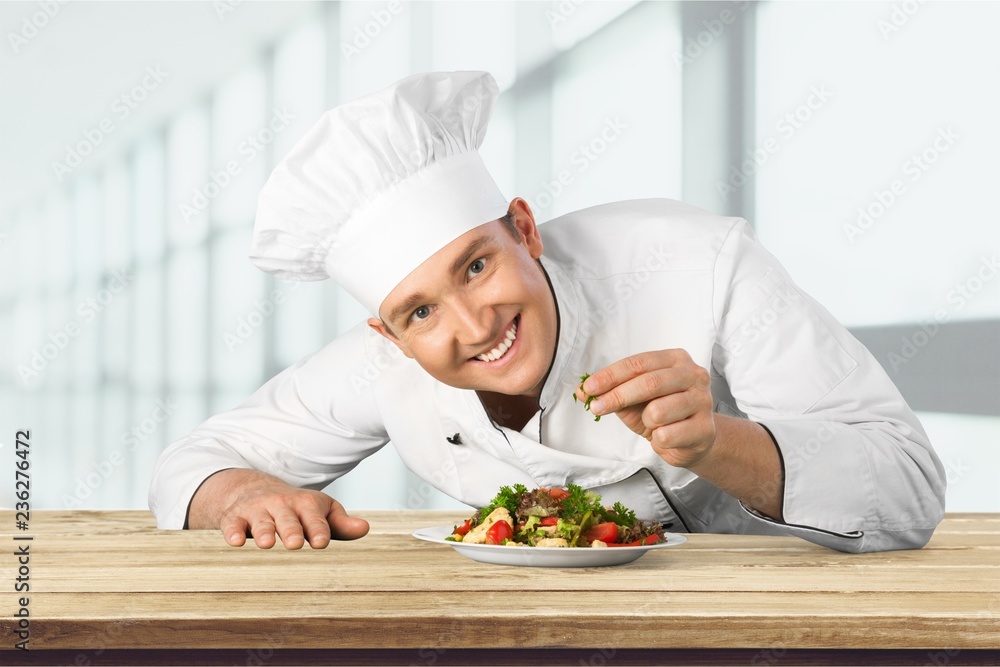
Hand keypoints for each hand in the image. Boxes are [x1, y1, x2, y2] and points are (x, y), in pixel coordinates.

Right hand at [188, 469, 368, 548]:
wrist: (253, 490)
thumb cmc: (296, 509)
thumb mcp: (320, 511)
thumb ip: (340, 523)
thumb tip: (365, 528)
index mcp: (306, 504)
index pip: (314, 519)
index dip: (318, 530)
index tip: (321, 543)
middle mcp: (282, 506)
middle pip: (287, 519)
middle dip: (291, 530)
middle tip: (295, 544)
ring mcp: (257, 511)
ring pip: (261, 522)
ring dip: (264, 532)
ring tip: (267, 543)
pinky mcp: (235, 518)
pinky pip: (233, 525)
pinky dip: (233, 532)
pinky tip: (235, 542)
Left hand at [576, 349, 715, 467]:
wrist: (693, 441)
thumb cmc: (663, 414)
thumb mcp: (634, 400)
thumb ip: (610, 393)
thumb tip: (581, 391)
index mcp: (675, 360)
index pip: (638, 363)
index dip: (610, 375)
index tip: (589, 387)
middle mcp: (693, 375)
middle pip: (649, 382)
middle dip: (618, 396)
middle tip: (596, 407)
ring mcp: (702, 401)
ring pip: (658, 411)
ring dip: (646, 421)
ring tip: (654, 424)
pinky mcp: (705, 428)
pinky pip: (667, 435)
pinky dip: (659, 439)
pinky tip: (668, 437)